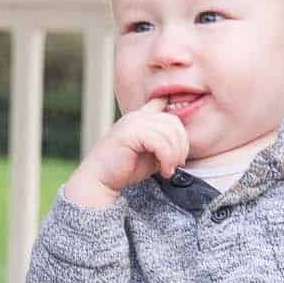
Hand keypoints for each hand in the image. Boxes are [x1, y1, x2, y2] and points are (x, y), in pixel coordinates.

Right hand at [64, 100, 188, 209]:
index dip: (177, 118)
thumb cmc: (125, 169)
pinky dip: (167, 158)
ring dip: (174, 155)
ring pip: (169, 132)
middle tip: (177, 164)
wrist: (100, 180)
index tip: (179, 147)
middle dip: (181, 145)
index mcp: (141, 117)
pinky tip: (163, 171)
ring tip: (169, 170)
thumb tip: (183, 143)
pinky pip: (160, 142)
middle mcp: (137, 116)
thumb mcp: (152, 154)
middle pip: (174, 121)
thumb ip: (165, 144)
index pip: (163, 102)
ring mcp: (132, 122)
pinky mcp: (129, 133)